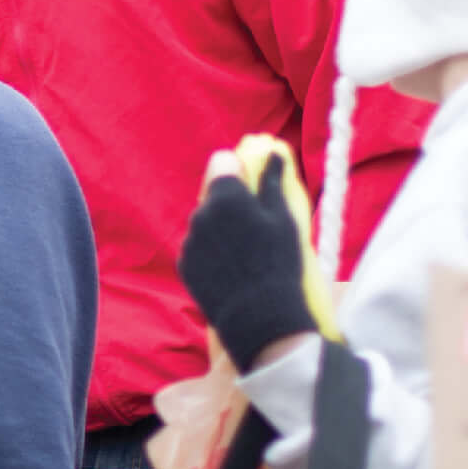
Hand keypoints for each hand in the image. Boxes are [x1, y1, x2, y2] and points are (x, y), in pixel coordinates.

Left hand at [181, 168, 320, 371]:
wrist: (259, 317)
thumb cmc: (279, 263)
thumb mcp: (283, 219)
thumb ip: (272, 182)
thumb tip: (273, 151)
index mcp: (225, 196)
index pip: (222, 162)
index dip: (238, 171)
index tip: (252, 187)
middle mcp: (200, 214)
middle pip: (213, 196)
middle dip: (230, 204)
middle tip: (255, 229)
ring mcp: (189, 241)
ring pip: (204, 223)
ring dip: (219, 229)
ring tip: (245, 255)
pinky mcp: (184, 265)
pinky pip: (198, 248)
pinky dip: (211, 253)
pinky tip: (232, 270)